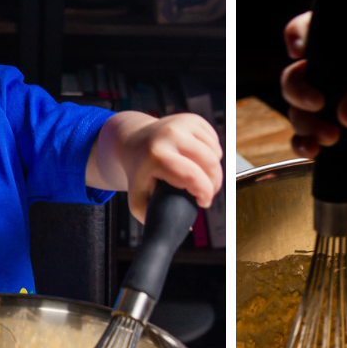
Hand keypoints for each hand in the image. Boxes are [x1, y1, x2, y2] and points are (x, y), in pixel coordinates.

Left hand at [96, 111, 222, 222]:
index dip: (205, 193)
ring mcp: (181, 123)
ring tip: (204, 179)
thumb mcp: (137, 199)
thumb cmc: (137, 173)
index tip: (204, 202)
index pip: (192, 177)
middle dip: (214, 184)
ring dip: (215, 169)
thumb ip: (154, 218)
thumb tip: (184, 229)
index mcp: (156, 156)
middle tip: (208, 193)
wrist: (131, 141)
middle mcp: (170, 135)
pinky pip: (214, 140)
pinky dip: (213, 153)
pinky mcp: (191, 118)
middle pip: (209, 164)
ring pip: (215, 152)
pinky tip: (201, 161)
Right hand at [281, 12, 346, 197]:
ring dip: (308, 124)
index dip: (297, 33)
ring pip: (296, 113)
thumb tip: (344, 116)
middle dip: (297, 90)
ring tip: (334, 137)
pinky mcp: (323, 140)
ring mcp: (323, 113)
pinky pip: (299, 142)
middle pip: (292, 78)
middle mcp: (328, 84)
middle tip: (319, 103)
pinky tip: (316, 150)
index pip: (311, 33)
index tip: (299, 49)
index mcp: (342, 59)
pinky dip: (303, 146)